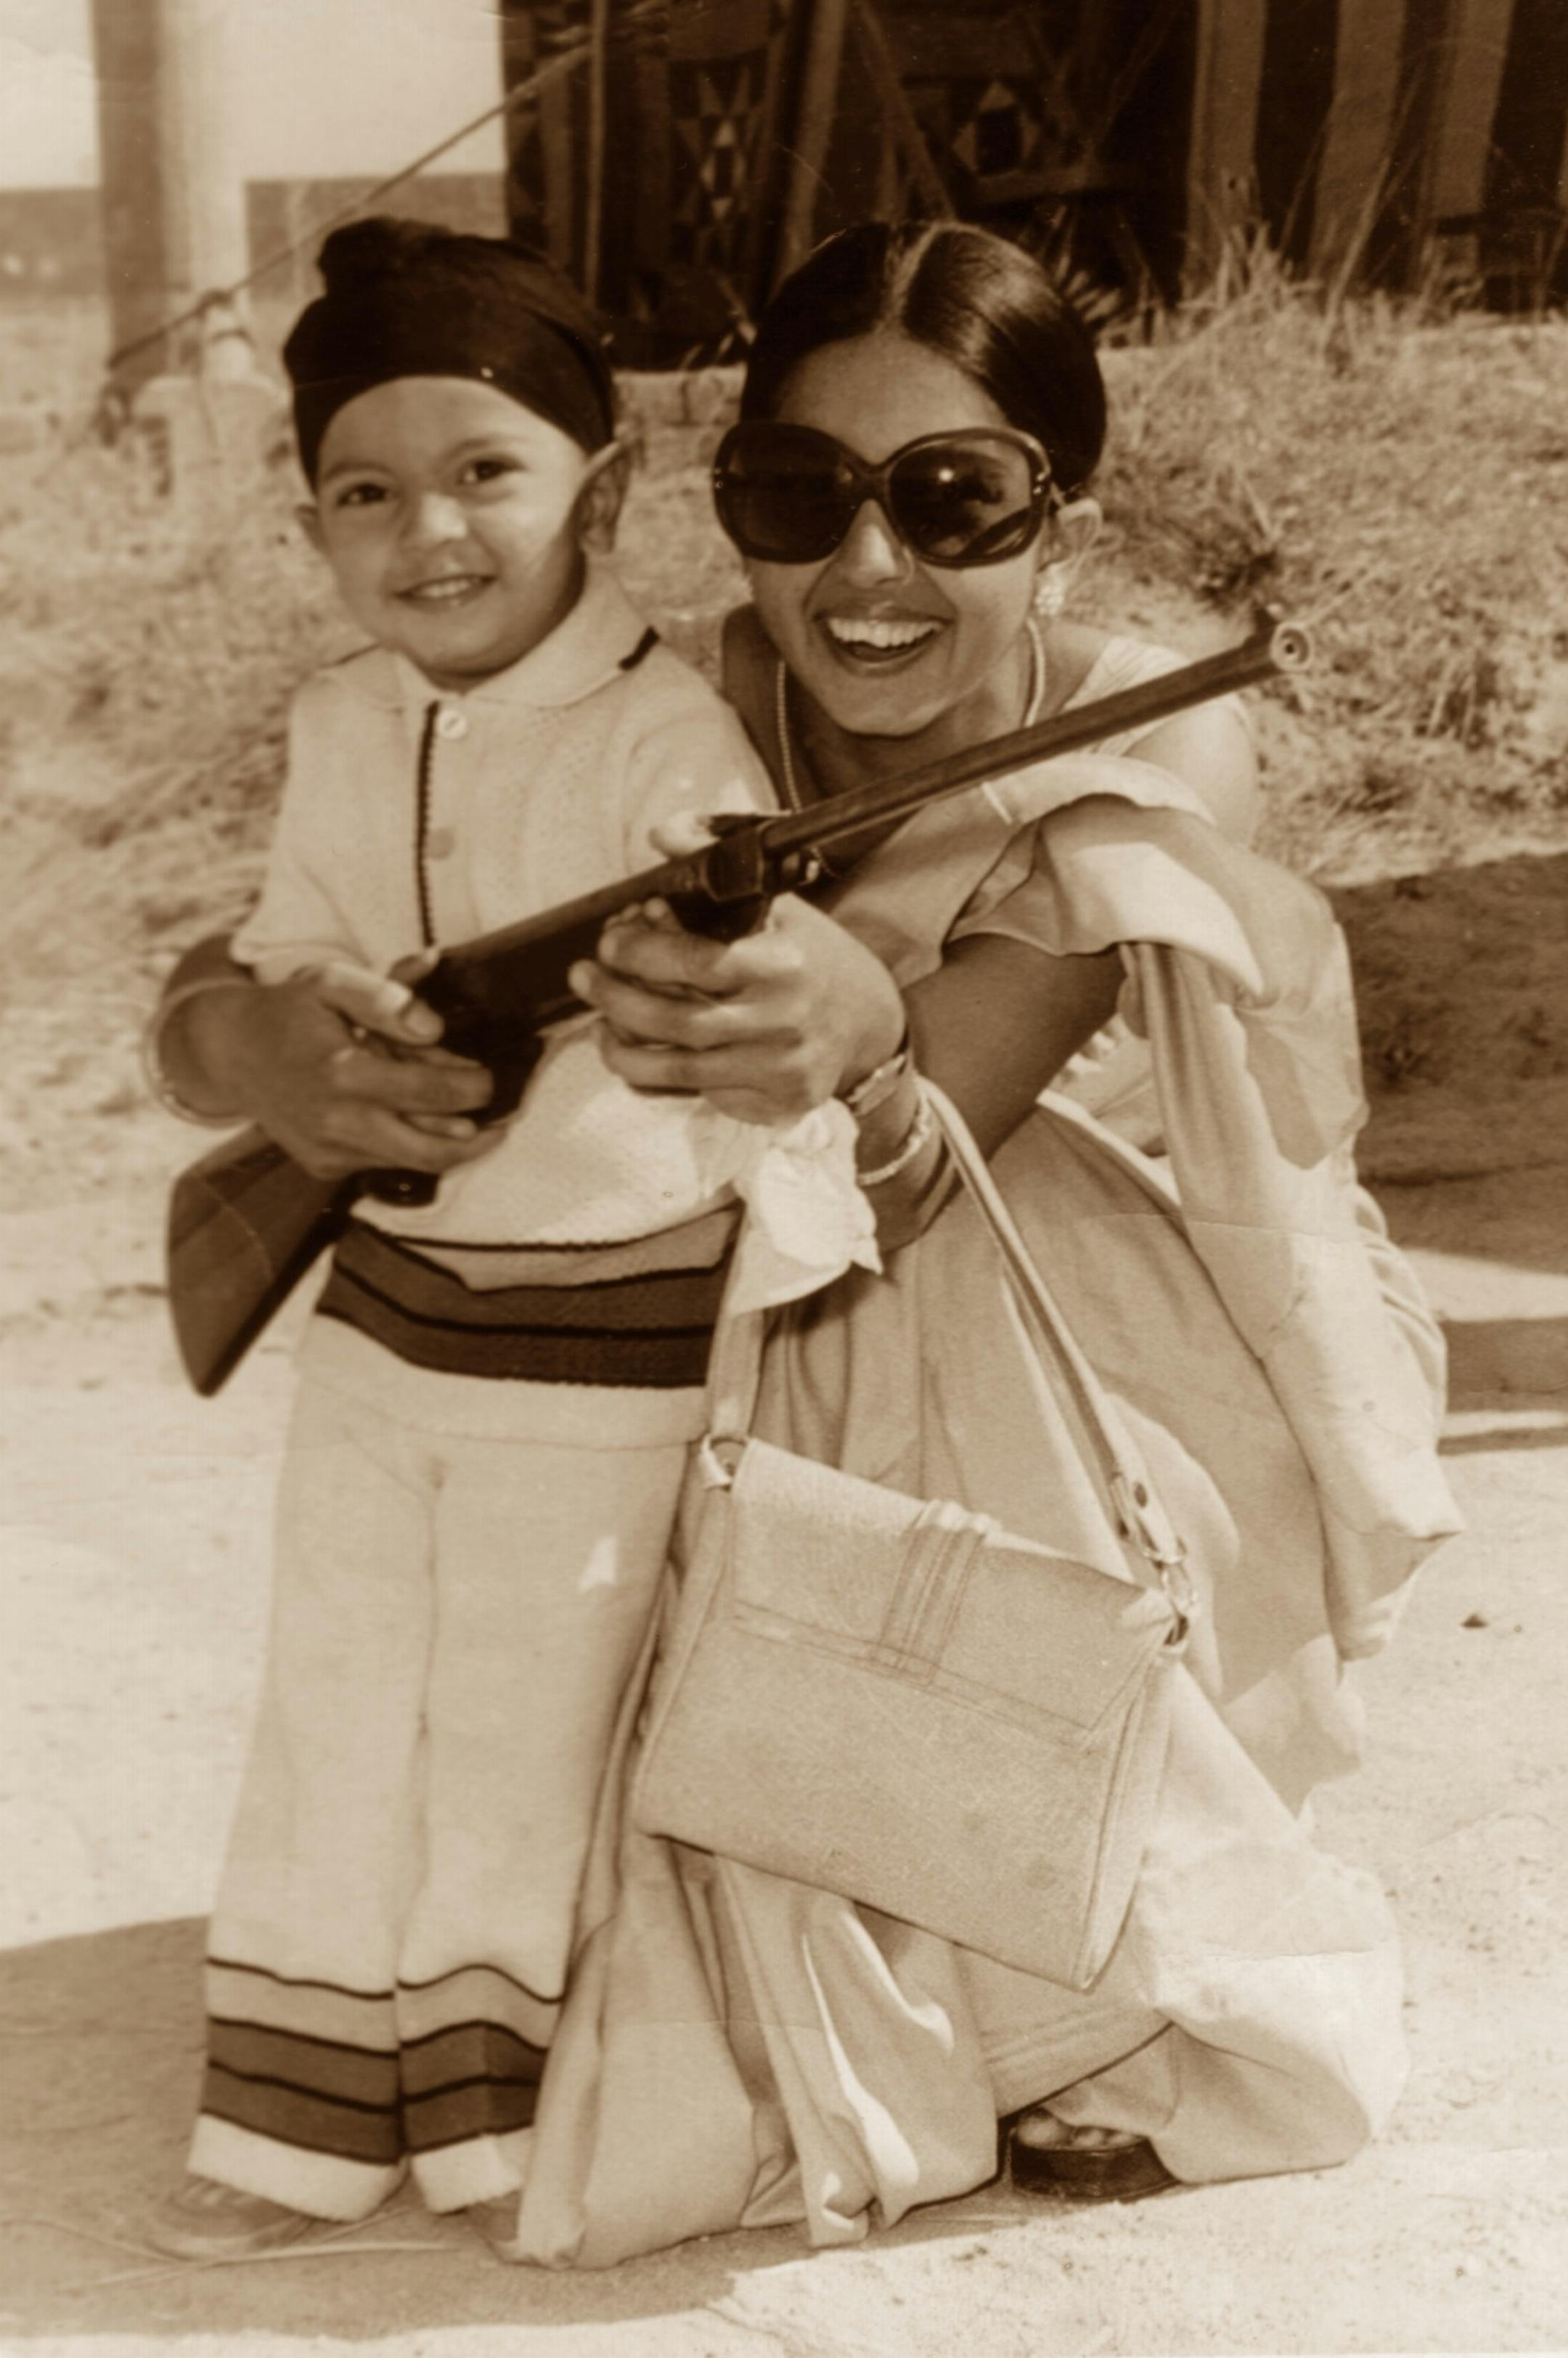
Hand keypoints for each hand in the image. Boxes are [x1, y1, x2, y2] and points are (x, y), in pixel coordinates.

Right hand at [177, 961, 501, 1181]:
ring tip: (469, 1118)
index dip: (473, 1088)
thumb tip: (433, 1025)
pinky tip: (413, 1117)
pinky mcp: (325, 1167)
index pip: (432, 1094)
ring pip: (412, 1160)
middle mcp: (337, 1122)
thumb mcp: (331, 982)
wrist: (231, 1054)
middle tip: (501, 1120)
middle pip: (433, 1151)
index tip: (490, 1077)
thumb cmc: (289, 1013)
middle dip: (477, 1138)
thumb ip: (385, 996)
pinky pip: (384, 1162)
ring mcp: (330, 1151)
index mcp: (343, 1074)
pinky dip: (408, 1143)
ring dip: (445, 1141)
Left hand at [570, 893, 905, 1126]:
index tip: (610, 940)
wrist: (870, 1023)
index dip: (639, 952)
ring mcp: (781, 1071)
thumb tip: (661, 832)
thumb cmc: (811, 956)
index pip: (696, 962)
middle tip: (583, 977)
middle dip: (615, 998)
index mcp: (784, 965)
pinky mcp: (776, 1106)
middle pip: (675, 1022)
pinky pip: (700, 1097)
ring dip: (623, 1048)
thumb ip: (716, 864)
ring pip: (678, 1072)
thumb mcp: (778, 903)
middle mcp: (784, 1023)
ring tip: (600, 1024)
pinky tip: (644, 1054)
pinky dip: (661, 1079)